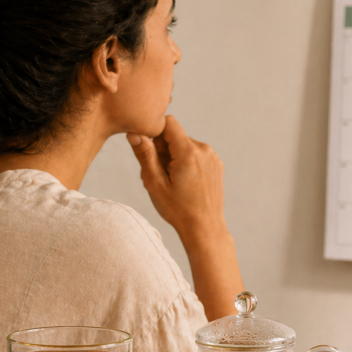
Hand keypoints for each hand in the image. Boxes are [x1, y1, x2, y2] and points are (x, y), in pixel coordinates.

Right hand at [127, 116, 243, 318]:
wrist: (205, 228)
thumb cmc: (178, 210)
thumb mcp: (155, 184)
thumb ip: (145, 155)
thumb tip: (134, 133)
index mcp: (189, 152)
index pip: (169, 122)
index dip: (155, 133)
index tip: (150, 151)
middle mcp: (204, 150)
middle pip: (176, 135)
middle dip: (163, 149)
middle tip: (159, 174)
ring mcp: (212, 157)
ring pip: (185, 145)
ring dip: (174, 156)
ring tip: (172, 181)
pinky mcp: (216, 164)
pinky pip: (196, 154)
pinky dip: (186, 162)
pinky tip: (184, 182)